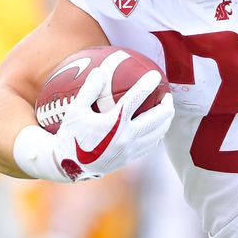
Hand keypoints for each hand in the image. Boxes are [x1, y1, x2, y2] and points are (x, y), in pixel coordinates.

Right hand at [16, 59, 173, 181]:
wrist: (70, 166)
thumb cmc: (71, 135)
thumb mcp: (75, 111)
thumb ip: (88, 90)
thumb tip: (100, 71)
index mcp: (114, 123)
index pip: (136, 99)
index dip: (147, 85)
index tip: (155, 75)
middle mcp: (127, 136)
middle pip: (156, 118)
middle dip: (166, 105)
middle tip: (167, 94)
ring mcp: (131, 149)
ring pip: (158, 132)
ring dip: (166, 120)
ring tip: (167, 110)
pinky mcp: (131, 158)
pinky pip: (151, 144)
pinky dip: (158, 133)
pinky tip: (157, 127)